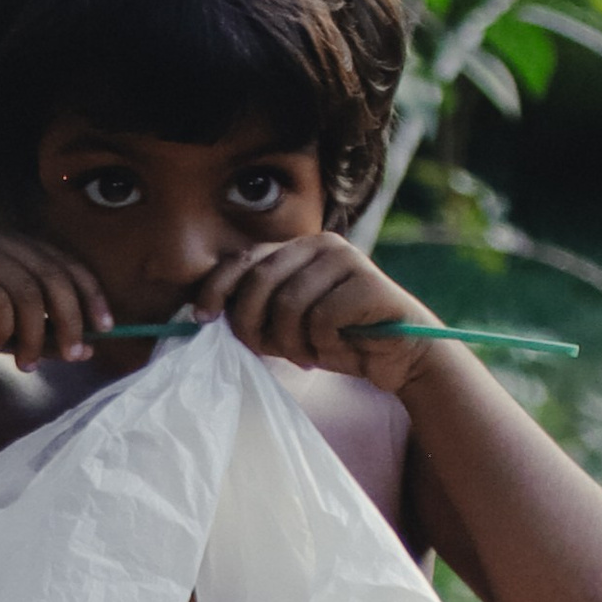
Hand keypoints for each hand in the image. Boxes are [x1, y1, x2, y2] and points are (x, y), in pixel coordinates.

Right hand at [0, 225, 113, 378]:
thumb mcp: (12, 334)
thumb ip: (45, 335)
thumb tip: (88, 347)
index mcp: (9, 242)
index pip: (64, 261)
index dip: (90, 293)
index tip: (105, 328)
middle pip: (51, 274)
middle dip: (69, 319)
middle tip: (73, 354)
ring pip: (26, 289)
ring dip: (34, 334)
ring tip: (27, 363)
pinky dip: (3, 328)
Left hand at [201, 236, 442, 391]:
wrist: (400, 357)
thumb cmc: (340, 341)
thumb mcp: (288, 327)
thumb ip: (258, 314)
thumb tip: (207, 314)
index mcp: (298, 249)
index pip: (245, 260)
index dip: (217, 287)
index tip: (201, 316)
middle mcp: (321, 245)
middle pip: (261, 281)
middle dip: (253, 324)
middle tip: (266, 351)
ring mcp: (347, 260)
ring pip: (290, 304)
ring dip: (292, 342)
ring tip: (308, 355)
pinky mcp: (369, 283)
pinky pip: (322, 319)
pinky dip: (322, 344)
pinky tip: (336, 349)